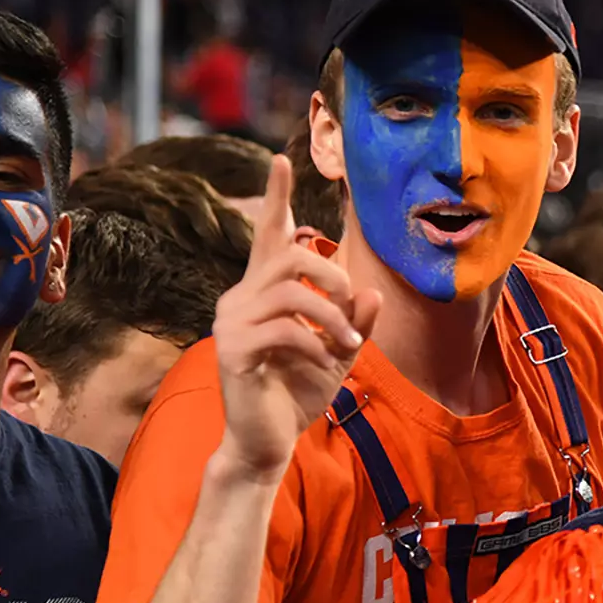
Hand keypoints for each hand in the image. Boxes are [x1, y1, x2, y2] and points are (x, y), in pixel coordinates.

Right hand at [212, 155, 380, 479]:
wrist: (266, 442)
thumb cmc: (297, 394)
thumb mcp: (337, 354)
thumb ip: (355, 323)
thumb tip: (371, 289)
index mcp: (262, 292)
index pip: (267, 236)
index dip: (274, 199)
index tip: (281, 160)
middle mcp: (240, 299)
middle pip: (289, 255)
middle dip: (332, 275)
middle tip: (352, 308)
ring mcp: (232, 322)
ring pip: (290, 290)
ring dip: (331, 315)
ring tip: (346, 345)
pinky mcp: (233, 350)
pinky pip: (284, 330)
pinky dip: (315, 344)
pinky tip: (324, 362)